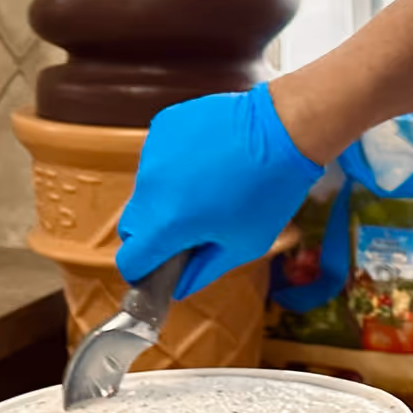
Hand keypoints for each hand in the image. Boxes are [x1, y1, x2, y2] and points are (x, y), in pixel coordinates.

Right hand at [116, 85, 323, 297]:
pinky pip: (158, 156)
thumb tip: (178, 287)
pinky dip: (174, 165)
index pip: (130, 260)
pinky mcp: (163, 126)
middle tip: (188, 232)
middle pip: (132, 225)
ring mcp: (153, 151)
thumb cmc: (270, 190)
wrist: (282, 127)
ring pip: (147, 189)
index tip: (161, 269)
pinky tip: (207, 159)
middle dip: (153, 235)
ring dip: (166, 196)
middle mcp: (150, 186)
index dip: (143, 271)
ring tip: (208, 188)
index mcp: (167, 222)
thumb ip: (203, 270)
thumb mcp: (244, 244)